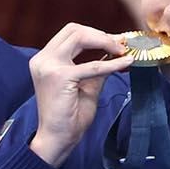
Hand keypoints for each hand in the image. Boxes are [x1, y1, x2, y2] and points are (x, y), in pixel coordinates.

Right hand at [28, 23, 131, 166]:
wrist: (57, 139)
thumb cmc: (69, 116)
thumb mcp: (86, 85)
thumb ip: (96, 67)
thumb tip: (114, 53)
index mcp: (46, 59)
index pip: (70, 33)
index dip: (96, 34)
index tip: (117, 41)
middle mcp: (43, 59)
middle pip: (74, 30)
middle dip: (101, 35)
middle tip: (122, 45)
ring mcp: (49, 66)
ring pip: (80, 38)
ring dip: (105, 42)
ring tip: (123, 52)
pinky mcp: (60, 77)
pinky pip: (92, 65)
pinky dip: (111, 64)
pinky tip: (126, 63)